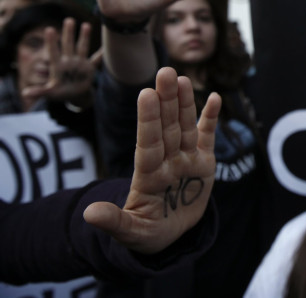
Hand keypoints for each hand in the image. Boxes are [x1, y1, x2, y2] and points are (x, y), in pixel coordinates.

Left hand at [21, 18, 102, 105]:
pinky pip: (96, 60)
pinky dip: (101, 55)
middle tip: (69, 20)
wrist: (74, 94)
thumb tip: (24, 93)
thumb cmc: (59, 92)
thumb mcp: (49, 92)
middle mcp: (69, 61)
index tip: (49, 29)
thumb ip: (39, 91)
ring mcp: (79, 63)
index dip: (51, 42)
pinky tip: (107, 47)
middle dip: (68, 33)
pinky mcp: (89, 68)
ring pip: (82, 47)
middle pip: (68, 45)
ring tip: (86, 24)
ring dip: (84, 37)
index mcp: (58, 66)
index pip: (53, 52)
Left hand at [82, 67, 220, 253]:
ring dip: (185, 103)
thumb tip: (89, 214)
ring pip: (185, 126)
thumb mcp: (130, 232)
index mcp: (148, 176)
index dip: (148, 120)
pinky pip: (208, 137)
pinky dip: (211, 118)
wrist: (170, 234)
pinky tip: (215, 98)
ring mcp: (186, 160)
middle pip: (167, 127)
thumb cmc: (147, 233)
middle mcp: (167, 161)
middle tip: (165, 71)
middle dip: (166, 99)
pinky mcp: (203, 163)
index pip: (148, 143)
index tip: (145, 93)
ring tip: (182, 78)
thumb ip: (114, 222)